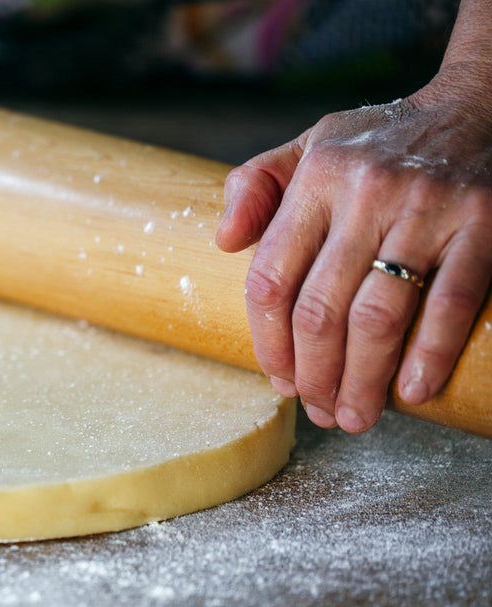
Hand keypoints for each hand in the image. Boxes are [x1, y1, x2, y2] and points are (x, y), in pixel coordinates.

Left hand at [216, 62, 491, 432]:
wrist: (477, 105)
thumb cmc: (379, 142)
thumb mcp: (310, 145)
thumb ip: (256, 186)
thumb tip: (223, 242)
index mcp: (316, 178)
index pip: (272, 278)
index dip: (269, 342)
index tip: (279, 380)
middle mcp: (365, 193)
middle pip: (320, 309)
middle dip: (314, 374)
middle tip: (319, 412)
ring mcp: (426, 209)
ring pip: (378, 316)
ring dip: (362, 378)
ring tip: (355, 416)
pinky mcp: (481, 223)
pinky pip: (449, 302)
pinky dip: (429, 353)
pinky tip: (412, 392)